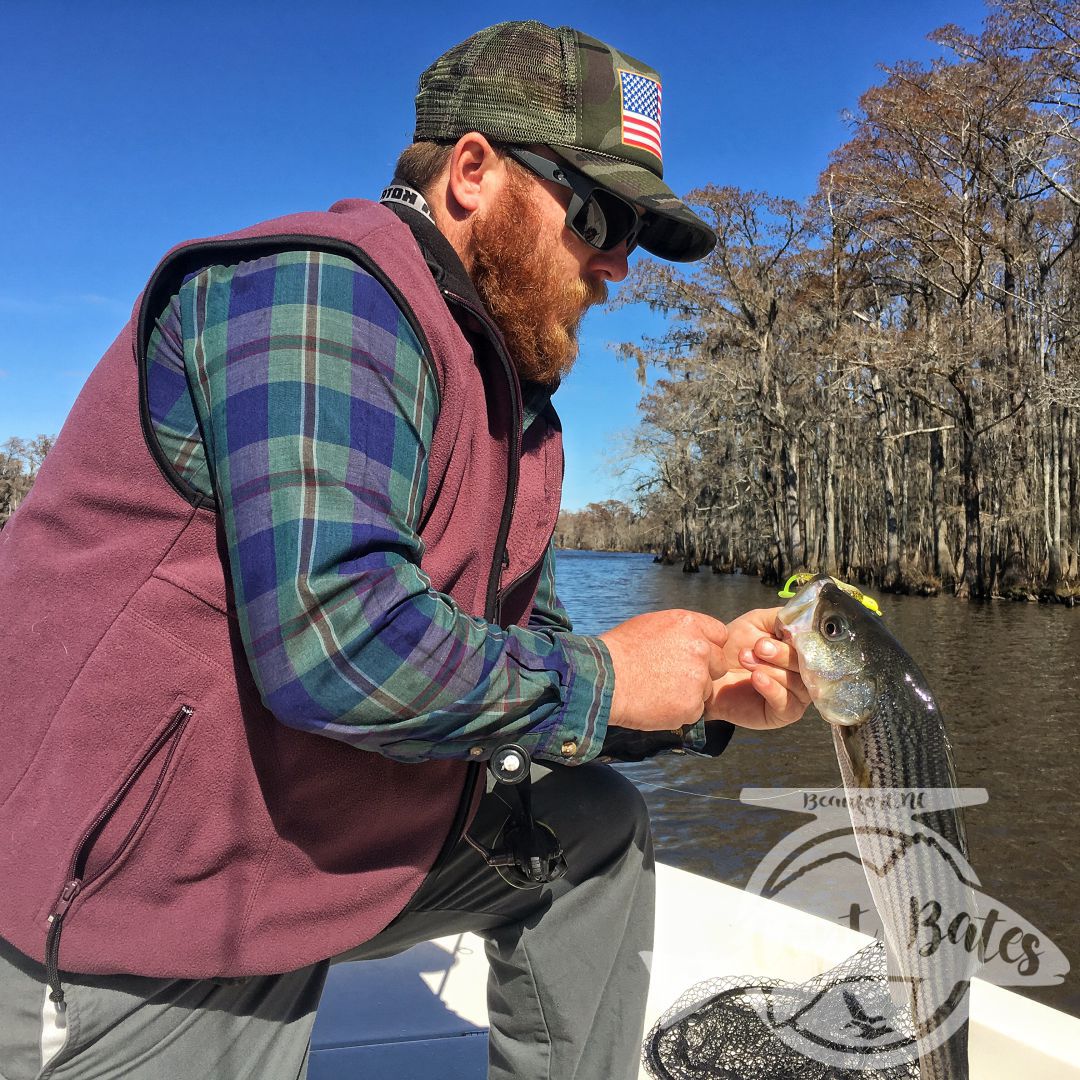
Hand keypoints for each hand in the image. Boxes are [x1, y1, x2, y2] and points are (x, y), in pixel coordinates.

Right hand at [599, 609, 728, 730]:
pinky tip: (657, 703)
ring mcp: (698, 678)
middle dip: (703, 671)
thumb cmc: (619, 651)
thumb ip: (679, 632)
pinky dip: (679, 711)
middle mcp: (699, 648)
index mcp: (689, 624)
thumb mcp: (651, 625)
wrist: (602, 680)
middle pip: (719, 664)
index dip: (709, 647)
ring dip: (690, 692)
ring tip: (659, 690)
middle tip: (675, 677)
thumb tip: (691, 639)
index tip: (694, 656)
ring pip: (706, 689)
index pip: (720, 635)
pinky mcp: (691, 705)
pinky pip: (694, 710)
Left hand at [707, 607, 808, 729]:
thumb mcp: (757, 622)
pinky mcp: (784, 713)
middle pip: (810, 665)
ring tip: (746, 659)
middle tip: (759, 647)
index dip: (803, 638)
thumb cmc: (734, 646)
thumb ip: (782, 618)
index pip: (818, 645)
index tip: (784, 631)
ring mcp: (797, 694)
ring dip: (771, 669)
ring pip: (798, 683)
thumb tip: (802, 620)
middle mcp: (806, 673)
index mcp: (803, 650)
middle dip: (783, 653)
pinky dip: (772, 688)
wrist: (710, 672)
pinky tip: (756, 678)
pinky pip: (787, 703)